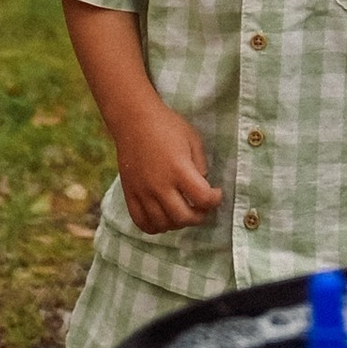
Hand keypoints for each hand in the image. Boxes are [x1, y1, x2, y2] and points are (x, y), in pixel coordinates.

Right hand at [111, 101, 222, 232]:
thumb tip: (202, 186)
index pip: (203, 199)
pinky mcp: (130, 195)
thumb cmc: (167, 126)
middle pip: (183, 218)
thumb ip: (200, 165)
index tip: (216, 194)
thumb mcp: (193, 140)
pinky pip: (141, 222)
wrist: (135, 121)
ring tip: (183, 212)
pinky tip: (164, 218)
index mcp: (179, 169)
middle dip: (199, 217)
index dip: (215, 200)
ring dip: (178, 223)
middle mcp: (160, 185)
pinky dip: (155, 227)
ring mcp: (143, 192)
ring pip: (163, 224)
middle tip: (202, 208)